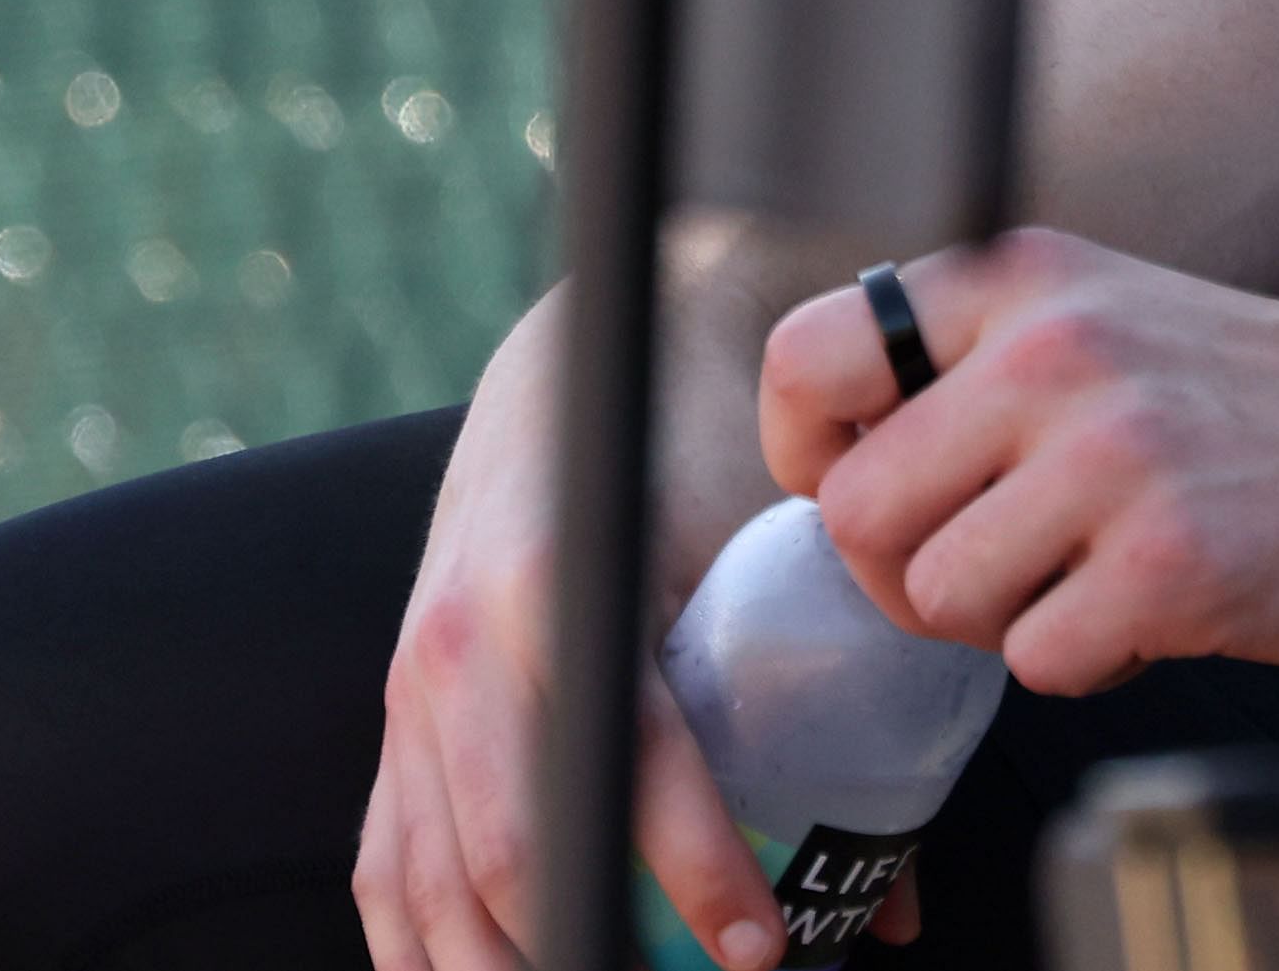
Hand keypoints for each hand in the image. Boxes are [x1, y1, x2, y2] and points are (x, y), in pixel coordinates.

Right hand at [359, 295, 792, 970]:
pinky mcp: (395, 717)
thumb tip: (892, 908)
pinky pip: (386, 866)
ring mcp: (414, 686)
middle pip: (510, 853)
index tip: (761, 950)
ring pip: (432, 883)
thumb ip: (838, 715)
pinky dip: (423, 954)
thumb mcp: (771, 550)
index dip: (693, 871)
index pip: (630, 758)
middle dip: (588, 950)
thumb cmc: (684, 448)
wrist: (571, 366)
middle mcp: (467, 642)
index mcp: (565, 582)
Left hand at [757, 231, 1278, 698]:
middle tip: (992, 573)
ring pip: (935, 601)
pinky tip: (1157, 609)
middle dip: (906, 574)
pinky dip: (1086, 662)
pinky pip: (1038, 663)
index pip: (806, 356)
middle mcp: (1053, 349)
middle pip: (853, 513)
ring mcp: (1113, 457)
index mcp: (1022, 276)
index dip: (807, 453)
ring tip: (1090, 580)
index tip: (865, 491)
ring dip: (1000, 622)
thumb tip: (835, 461)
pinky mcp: (1172, 566)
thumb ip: (976, 361)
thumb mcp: (1105, 314)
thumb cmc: (1267, 398)